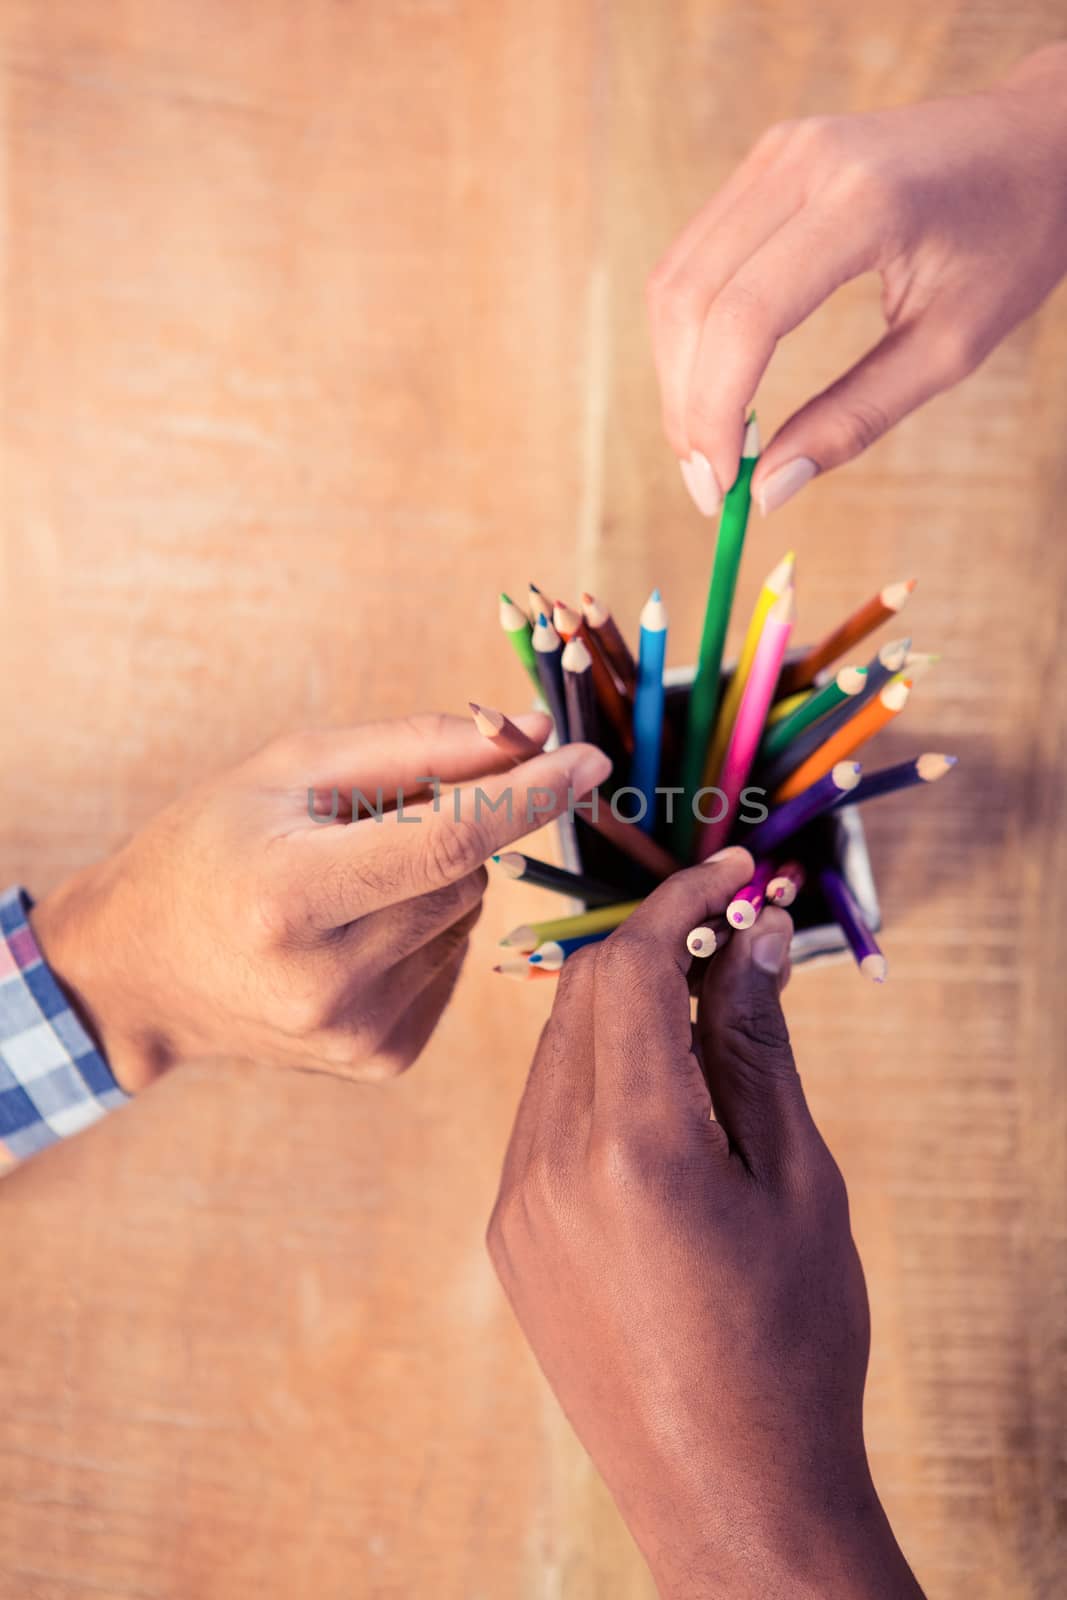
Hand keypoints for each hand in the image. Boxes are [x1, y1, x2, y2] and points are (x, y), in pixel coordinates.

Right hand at [31, 713, 610, 1090]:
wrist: (141, 970)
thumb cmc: (212, 845)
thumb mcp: (291, 768)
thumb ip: (417, 745)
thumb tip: (530, 731)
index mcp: (290, 898)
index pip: (448, 841)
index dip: (527, 795)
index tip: (590, 759)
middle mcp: (328, 982)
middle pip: (466, 875)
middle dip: (448, 832)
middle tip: (367, 827)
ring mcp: (359, 1033)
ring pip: (468, 917)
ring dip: (436, 883)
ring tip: (346, 885)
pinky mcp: (384, 1059)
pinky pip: (454, 961)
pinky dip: (426, 931)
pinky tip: (354, 933)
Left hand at [488, 848, 923, 1598]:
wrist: (728, 1494)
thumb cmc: (792, 1342)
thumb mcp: (798, 1181)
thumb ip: (758, 1046)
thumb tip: (755, 936)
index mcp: (633, 1150)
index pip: (631, 967)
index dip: (683, 900)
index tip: (737, 869)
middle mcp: (548, 1166)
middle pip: (584, 996)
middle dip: (655, 947)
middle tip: (732, 934)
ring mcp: (515, 1204)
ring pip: (558, 1051)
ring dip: (624, 1008)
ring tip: (705, 1015)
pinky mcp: (508, 1235)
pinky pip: (542, 1114)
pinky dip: (598, 1073)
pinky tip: (661, 1096)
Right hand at [648, 43, 1066, 516]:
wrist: (1036, 140)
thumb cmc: (1014, 239)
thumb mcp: (951, 346)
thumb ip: (856, 418)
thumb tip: (769, 489)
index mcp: (865, 201)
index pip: (746, 317)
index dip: (714, 412)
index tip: (720, 488)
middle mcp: (805, 161)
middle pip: (692, 299)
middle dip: (685, 404)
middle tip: (706, 483)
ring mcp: (778, 152)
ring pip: (677, 279)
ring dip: (677, 373)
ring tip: (705, 444)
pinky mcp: (767, 159)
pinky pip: (694, 256)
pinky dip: (691, 332)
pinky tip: (714, 386)